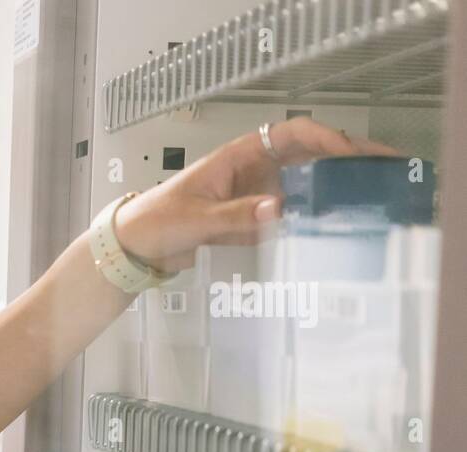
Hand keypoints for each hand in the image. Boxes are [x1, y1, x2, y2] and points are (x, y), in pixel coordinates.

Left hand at [114, 116, 399, 272]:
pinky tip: (337, 232)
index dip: (324, 139)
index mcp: (238, 157)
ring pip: (304, 187)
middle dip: (345, 158)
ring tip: (374, 199)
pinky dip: (311, 222)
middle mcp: (253, 172)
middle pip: (308, 157)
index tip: (349, 155)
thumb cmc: (155, 222)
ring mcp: (254, 197)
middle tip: (386, 169)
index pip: (291, 134)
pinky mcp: (251, 223)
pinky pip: (288, 218)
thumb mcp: (194, 219)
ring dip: (335, 191)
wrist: (133, 248)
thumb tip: (279, 209)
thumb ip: (235, 216)